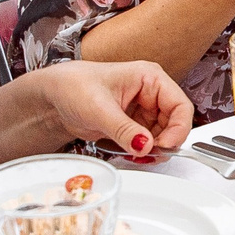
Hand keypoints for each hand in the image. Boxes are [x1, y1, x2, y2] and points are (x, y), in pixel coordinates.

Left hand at [38, 60, 193, 155]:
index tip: (164, 147)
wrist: (53, 97)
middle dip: (164, 143)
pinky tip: (130, 154)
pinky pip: (148, 142)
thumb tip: (146, 146)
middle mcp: (150, 93)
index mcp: (149, 78)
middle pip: (174, 124)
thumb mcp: (99, 108)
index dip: (178, 129)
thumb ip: (124, 129)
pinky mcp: (133, 125)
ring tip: (136, 155)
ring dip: (152, 150)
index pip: (180, 105)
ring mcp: (142, 110)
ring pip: (162, 136)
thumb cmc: (73, 86)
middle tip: (148, 155)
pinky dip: (142, 152)